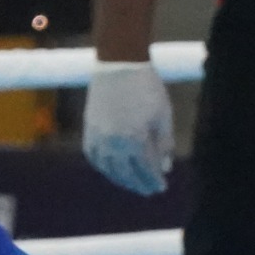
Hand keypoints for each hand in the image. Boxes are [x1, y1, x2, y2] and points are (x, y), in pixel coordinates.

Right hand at [83, 60, 174, 195]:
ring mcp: (99, 136)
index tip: (161, 187)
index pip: (146, 169)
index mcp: (135, 140)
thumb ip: (164, 143)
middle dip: (139, 184)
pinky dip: (103, 166)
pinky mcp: (89, 128)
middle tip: (148, 190)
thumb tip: (166, 167)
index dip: (154, 180)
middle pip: (127, 173)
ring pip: (108, 168)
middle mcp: (114, 143)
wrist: (119, 63)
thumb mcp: (163, 114)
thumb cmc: (146, 87)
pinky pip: (94, 156)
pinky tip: (111, 169)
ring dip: (121, 179)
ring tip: (131, 183)